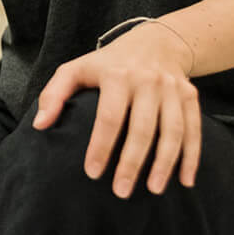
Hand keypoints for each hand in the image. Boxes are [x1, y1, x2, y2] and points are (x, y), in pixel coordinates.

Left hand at [34, 22, 201, 197]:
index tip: (92, 174)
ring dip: (164, 164)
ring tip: (152, 190)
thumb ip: (54, 95)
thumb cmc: (107, 63)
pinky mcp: (190, 96)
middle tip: (121, 192)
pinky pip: (194, 129)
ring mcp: (172, 89)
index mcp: (117, 75)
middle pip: (142, 129)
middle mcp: (148, 81)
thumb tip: (39, 125)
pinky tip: (185, 181)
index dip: (100, 147)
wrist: (155, 42)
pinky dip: (192, 157)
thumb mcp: (75, 69)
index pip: (109, 117)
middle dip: (132, 163)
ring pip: (172, 131)